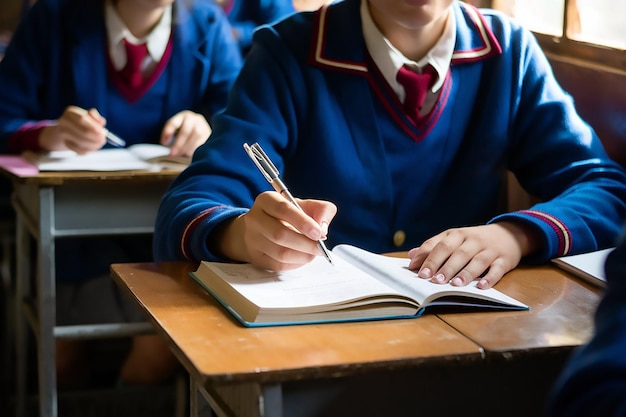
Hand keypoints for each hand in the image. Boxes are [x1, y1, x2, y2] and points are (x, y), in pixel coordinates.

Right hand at [40, 106, 106, 153]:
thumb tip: (101, 122)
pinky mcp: (65, 144)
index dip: (94, 126)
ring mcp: (62, 134)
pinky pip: (79, 150)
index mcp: (70, 112)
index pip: (82, 119)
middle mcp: (64, 122)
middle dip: (96, 137)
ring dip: (94, 145)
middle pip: (83, 131)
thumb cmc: (81, 123)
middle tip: (103, 140)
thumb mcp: (88, 116)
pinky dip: (88, 150)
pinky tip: (92, 147)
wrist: (66, 131)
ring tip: (99, 144)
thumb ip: (96, 118)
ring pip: (82, 142)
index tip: (102, 131)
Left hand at [160, 110, 210, 156]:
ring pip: (196, 134)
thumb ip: (171, 136)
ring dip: (188, 146)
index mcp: (184, 116)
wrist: (203, 132)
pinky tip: (191, 155)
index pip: (173, 122)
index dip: (168, 133)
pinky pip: (204, 141)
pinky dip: (196, 148)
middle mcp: (195, 118)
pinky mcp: (211, 134)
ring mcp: (204, 126)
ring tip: (182, 155)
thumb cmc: (186, 134)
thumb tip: (166, 150)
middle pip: (186, 129)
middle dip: (178, 143)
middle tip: (172, 154)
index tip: (164, 143)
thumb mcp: (178, 131)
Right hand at [216, 192, 336, 270]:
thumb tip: (323, 229)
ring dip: (303, 256)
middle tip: (320, 247)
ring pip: (280, 253)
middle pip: (280, 234)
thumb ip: (321, 210)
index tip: (319, 233)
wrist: (262, 228)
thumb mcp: (304, 205)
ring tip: (314, 252)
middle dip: (306, 243)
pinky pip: (279, 265)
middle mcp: (255, 219)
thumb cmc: (287, 216)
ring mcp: (252, 240)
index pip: (284, 209)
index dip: (303, 222)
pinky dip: (297, 263)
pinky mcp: (256, 257)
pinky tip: (303, 257)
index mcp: (267, 200)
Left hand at [407, 222, 539, 288]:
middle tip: (434, 280)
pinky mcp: (504, 260)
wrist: (509, 234)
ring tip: (454, 285)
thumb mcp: (454, 238)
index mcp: (456, 234)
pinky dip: (490, 278)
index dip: (427, 258)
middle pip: (456, 253)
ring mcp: (489, 249)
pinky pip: (497, 269)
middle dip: (444, 267)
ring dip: (465, 273)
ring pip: (476, 261)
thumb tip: (411, 257)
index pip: (439, 245)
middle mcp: (472, 240)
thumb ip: (433, 247)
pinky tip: (481, 286)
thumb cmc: (473, 240)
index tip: (416, 271)